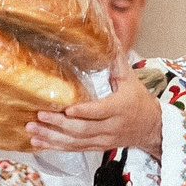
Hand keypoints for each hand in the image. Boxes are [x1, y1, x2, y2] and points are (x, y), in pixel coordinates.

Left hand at [32, 53, 162, 156]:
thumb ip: (115, 60)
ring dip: (53, 138)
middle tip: (39, 117)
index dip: (84, 111)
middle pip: (84, 129)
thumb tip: (105, 36)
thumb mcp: (130, 78)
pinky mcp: (98, 146)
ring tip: (32, 131)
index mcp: (120, 108)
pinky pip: (76, 149)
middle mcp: (112, 126)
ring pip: (77, 142)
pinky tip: (40, 143)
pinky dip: (57, 147)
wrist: (152, 127)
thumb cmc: (139, 100)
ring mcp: (104, 139)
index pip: (101, 111)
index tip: (68, 109)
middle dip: (59, 124)